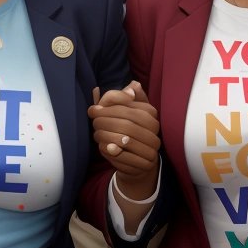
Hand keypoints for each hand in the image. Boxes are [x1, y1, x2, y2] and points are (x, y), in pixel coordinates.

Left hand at [89, 81, 160, 197]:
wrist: (137, 159)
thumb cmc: (127, 128)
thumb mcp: (123, 110)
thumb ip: (121, 97)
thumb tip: (132, 84)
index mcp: (150, 112)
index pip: (127, 105)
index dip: (107, 106)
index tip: (93, 109)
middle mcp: (154, 130)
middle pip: (125, 123)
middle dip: (105, 122)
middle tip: (94, 123)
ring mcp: (152, 147)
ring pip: (124, 140)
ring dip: (106, 137)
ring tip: (97, 134)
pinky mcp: (146, 163)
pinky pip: (124, 157)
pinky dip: (111, 151)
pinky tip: (104, 147)